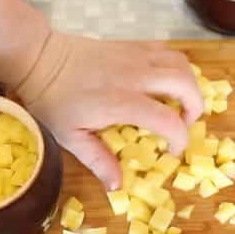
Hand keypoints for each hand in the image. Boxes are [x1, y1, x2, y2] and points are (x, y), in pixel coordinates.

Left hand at [17, 32, 202, 190]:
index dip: (179, 138)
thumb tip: (117, 188)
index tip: (171, 151)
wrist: (39, 59)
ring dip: (189, 84)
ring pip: (181, 63)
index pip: (167, 119)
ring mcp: (135, 56)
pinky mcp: (132, 46)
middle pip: (184, 84)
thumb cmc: (53, 100)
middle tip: (185, 123)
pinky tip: (164, 83)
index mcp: (120, 102)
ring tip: (179, 102)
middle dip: (195, 107)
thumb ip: (98, 161)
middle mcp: (134, 76)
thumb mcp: (70, 138)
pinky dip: (175, 67)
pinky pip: (166, 51)